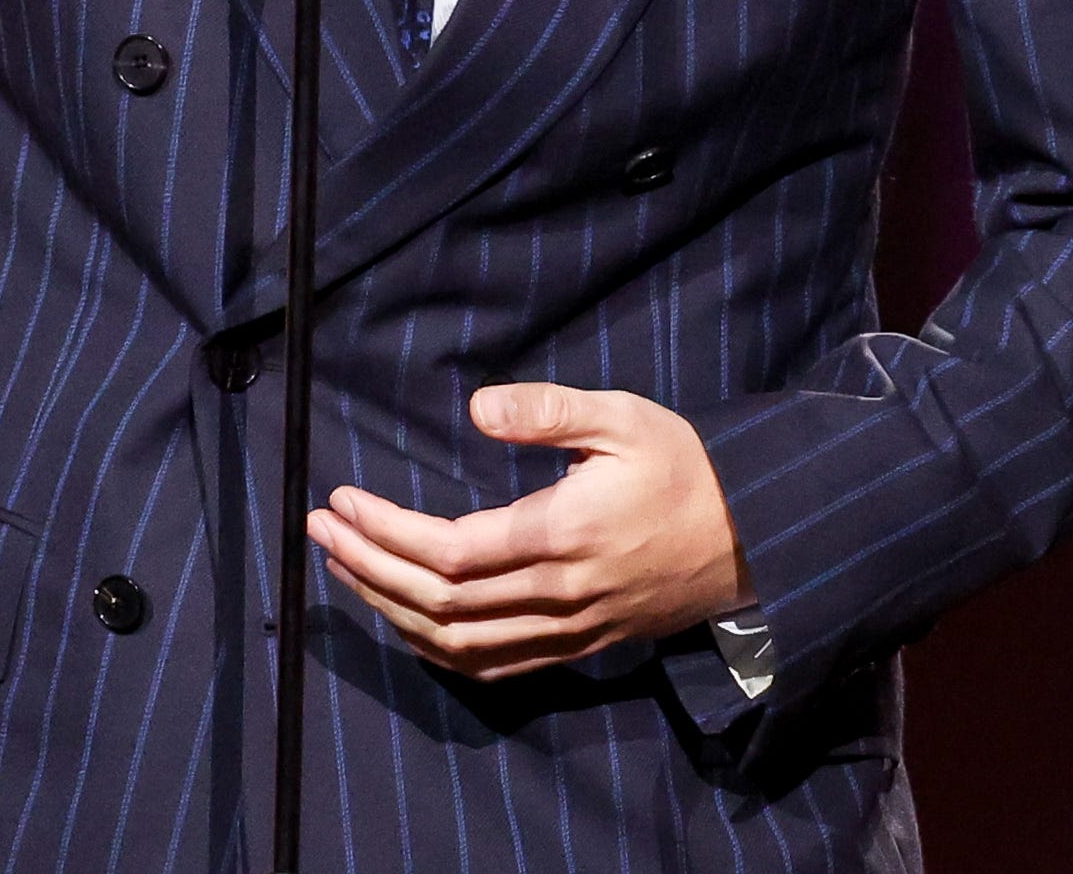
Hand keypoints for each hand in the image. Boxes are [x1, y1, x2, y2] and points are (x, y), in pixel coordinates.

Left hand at [306, 382, 753, 682]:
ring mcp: (566, 630)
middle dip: (367, 567)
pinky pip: (491, 666)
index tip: (344, 500)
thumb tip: (477, 406)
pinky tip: (404, 621)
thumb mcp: (623, 418)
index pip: (449, 552)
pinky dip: (436, 650)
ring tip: (343, 569)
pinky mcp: (576, 646)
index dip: (385, 531)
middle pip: (438, 602)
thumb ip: (549, 410)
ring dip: (389, 610)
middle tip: (320, 531)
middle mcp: (557, 595)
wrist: (752, 541)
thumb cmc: (684, 469)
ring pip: (457, 643)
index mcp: (562, 535)